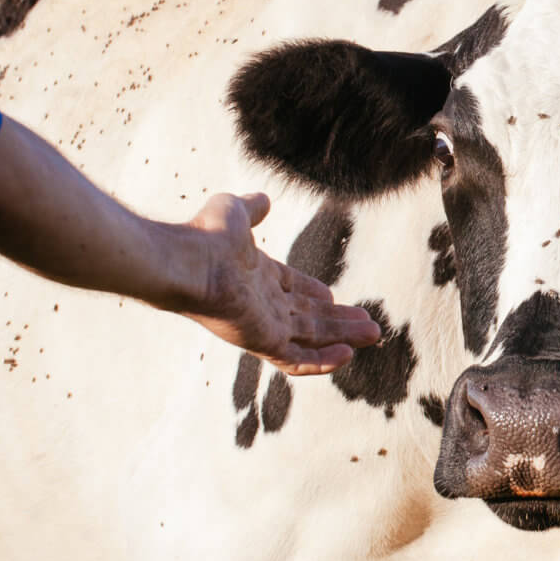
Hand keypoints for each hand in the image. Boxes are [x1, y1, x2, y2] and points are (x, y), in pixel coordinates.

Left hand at [177, 193, 380, 374]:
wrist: (186, 261)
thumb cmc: (205, 235)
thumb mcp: (234, 212)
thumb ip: (252, 208)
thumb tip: (263, 199)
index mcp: (256, 277)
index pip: (292, 290)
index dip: (314, 294)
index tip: (334, 296)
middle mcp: (261, 304)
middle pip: (309, 317)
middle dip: (340, 321)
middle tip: (369, 323)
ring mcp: (262, 325)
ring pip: (311, 337)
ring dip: (342, 337)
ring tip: (373, 334)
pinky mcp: (262, 341)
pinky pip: (296, 358)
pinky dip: (322, 361)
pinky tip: (347, 355)